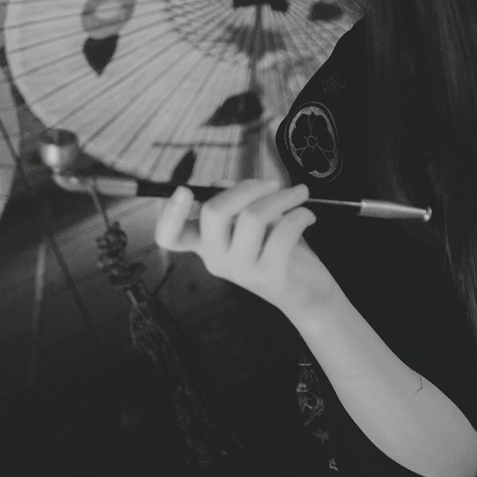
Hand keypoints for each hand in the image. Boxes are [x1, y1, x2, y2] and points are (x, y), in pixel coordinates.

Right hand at [155, 179, 336, 324]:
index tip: (184, 191)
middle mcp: (216, 260)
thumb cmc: (278, 250)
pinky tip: (307, 216)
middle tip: (274, 184)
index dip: (169, 214)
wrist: (307, 293)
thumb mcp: (253, 223)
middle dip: (247, 187)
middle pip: (214, 212)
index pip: (170, 237)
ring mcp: (241, 271)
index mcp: (206, 245)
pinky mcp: (269, 277)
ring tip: (299, 195)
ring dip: (282, 197)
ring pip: (253, 216)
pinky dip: (300, 215)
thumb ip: (235, 203)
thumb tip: (221, 182)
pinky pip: (283, 232)